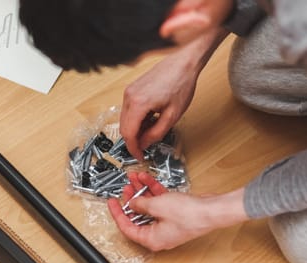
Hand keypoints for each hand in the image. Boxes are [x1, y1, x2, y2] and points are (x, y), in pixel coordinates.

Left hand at [108, 172, 247, 250]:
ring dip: (141, 192)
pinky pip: (160, 203)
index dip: (117, 214)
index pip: (127, 228)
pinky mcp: (175, 214)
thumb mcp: (157, 206)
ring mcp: (167, 224)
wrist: (211, 210)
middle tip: (125, 188)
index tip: (112, 203)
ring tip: (134, 179)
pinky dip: (153, 191)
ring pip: (149, 207)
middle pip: (138, 216)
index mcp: (151, 239)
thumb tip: (132, 204)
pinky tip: (147, 180)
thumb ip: (141, 205)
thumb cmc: (189, 215)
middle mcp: (159, 234)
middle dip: (131, 199)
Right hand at [120, 30, 227, 159]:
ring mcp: (129, 91)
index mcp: (138, 103)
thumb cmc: (181, 84)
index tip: (140, 156)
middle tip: (146, 147)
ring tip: (152, 131)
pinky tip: (150, 120)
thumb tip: (145, 144)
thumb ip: (156, 133)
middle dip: (134, 140)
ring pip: (125, 119)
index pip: (128, 134)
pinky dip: (136, 119)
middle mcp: (129, 96)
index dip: (133, 148)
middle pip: (124, 127)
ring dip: (135, 129)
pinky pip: (129, 110)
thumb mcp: (172, 115)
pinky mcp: (132, 89)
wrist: (183, 62)